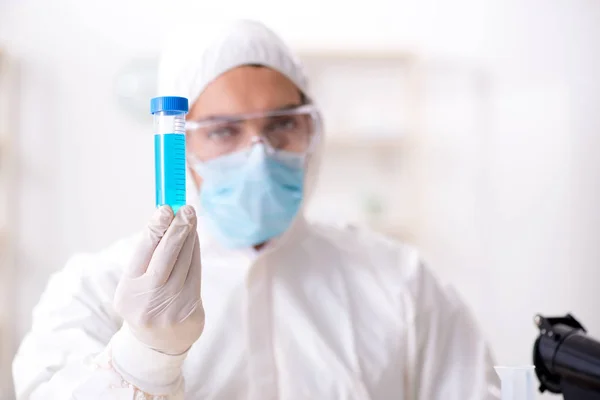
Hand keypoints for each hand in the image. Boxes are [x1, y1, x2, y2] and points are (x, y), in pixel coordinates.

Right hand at [114, 205, 203, 354]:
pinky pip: (196, 273)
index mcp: (127, 291)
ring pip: (184, 261)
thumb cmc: (145, 303)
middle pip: (166, 255)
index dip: (156, 227)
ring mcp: (170, 306)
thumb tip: (165, 218)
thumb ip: (147, 257)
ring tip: (190, 218)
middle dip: (177, 228)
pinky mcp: (190, 309)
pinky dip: (195, 252)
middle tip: (185, 209)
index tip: (165, 208)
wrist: (157, 344)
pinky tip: (194, 238)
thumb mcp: (136, 284)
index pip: (143, 251)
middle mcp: (147, 299)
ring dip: (189, 236)